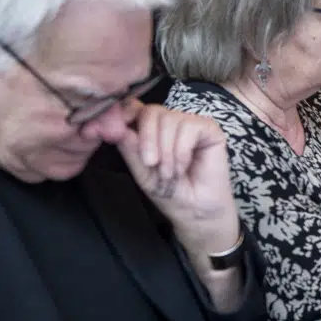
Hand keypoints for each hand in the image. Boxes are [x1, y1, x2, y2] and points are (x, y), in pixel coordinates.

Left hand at [116, 103, 241, 263]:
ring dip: (167, 151)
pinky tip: (184, 167)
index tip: (111, 131)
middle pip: (151, 111)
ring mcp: (190, 123)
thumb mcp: (142, 171)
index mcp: (150, 129)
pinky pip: (189, 127)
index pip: (134, 108)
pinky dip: (182, 150)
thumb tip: (113, 126)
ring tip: (170, 173)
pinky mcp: (209, 129)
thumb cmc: (171, 192)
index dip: (122, 114)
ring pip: (170, 119)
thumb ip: (129, 147)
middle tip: (151, 163)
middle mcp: (170, 121)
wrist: (196, 212)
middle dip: (147, 138)